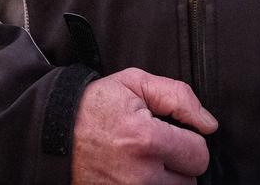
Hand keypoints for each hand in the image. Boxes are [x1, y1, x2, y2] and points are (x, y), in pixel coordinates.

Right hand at [71, 67, 217, 184]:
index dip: (188, 140)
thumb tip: (209, 125)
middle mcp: (141, 174)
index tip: (170, 133)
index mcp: (146, 139)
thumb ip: (178, 96)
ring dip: (167, 180)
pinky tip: (137, 173)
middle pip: (190, 180)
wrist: (50, 133)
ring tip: (145, 163)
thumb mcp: (133, 84)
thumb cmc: (92, 106)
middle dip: (178, 163)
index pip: (199, 154)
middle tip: (155, 149)